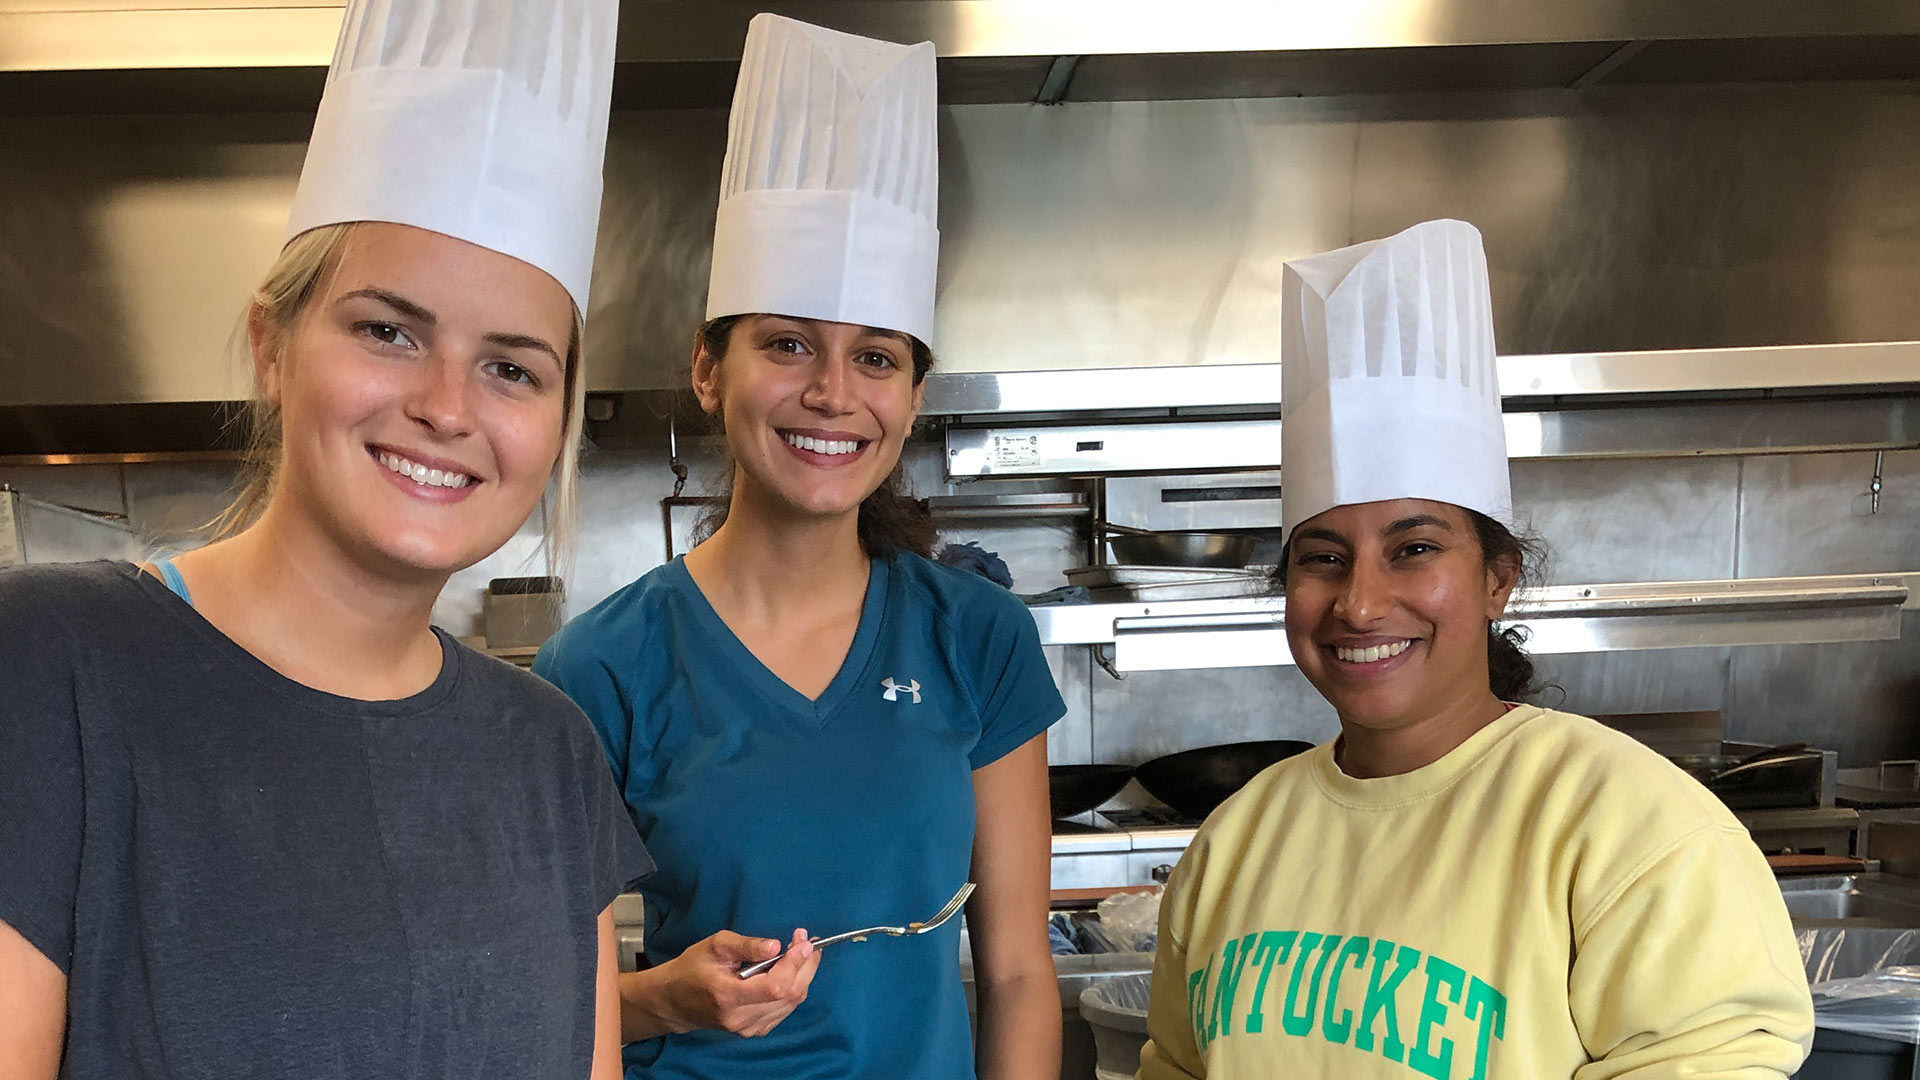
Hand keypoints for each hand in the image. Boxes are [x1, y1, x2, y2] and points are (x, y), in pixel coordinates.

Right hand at [662, 929, 819, 1037]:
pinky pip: (785, 1010)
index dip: (794, 964)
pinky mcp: (754, 1030)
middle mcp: (741, 1017)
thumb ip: (747, 945)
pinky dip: (794, 988)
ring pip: (791, 1003)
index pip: (774, 986)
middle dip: (805, 966)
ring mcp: (748, 1028)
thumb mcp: (716, 945)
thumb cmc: (694, 967)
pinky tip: (790, 971)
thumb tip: (776, 946)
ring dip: (803, 975)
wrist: (675, 1000)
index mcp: (728, 995)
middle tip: (806, 942)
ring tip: (800, 952)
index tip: (804, 941)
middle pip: (789, 995)